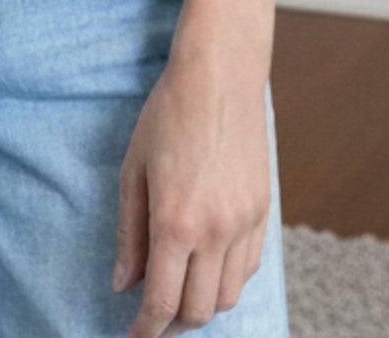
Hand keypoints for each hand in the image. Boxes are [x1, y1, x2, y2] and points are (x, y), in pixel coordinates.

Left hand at [112, 49, 271, 335]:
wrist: (219, 76)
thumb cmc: (167, 116)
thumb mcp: (133, 170)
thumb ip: (128, 233)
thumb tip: (124, 284)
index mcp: (175, 222)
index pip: (162, 302)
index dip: (146, 329)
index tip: (135, 336)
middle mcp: (215, 231)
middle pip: (199, 311)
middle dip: (173, 323)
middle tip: (153, 316)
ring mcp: (244, 223)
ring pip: (228, 296)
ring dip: (203, 304)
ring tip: (180, 290)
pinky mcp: (263, 212)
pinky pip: (248, 268)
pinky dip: (226, 279)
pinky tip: (207, 265)